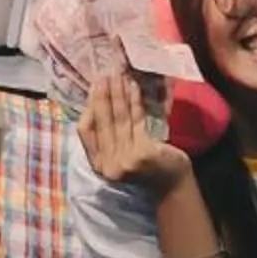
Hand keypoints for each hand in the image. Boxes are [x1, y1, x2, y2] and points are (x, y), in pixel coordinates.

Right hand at [79, 72, 190, 194]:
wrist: (171, 183)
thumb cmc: (145, 164)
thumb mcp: (119, 154)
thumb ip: (107, 136)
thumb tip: (98, 101)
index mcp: (98, 164)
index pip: (85, 131)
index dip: (89, 107)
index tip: (94, 87)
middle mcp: (109, 164)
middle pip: (102, 122)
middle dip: (103, 95)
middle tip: (106, 74)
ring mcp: (126, 160)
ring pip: (119, 119)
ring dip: (119, 94)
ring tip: (119, 76)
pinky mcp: (143, 153)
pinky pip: (136, 120)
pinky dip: (134, 102)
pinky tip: (134, 87)